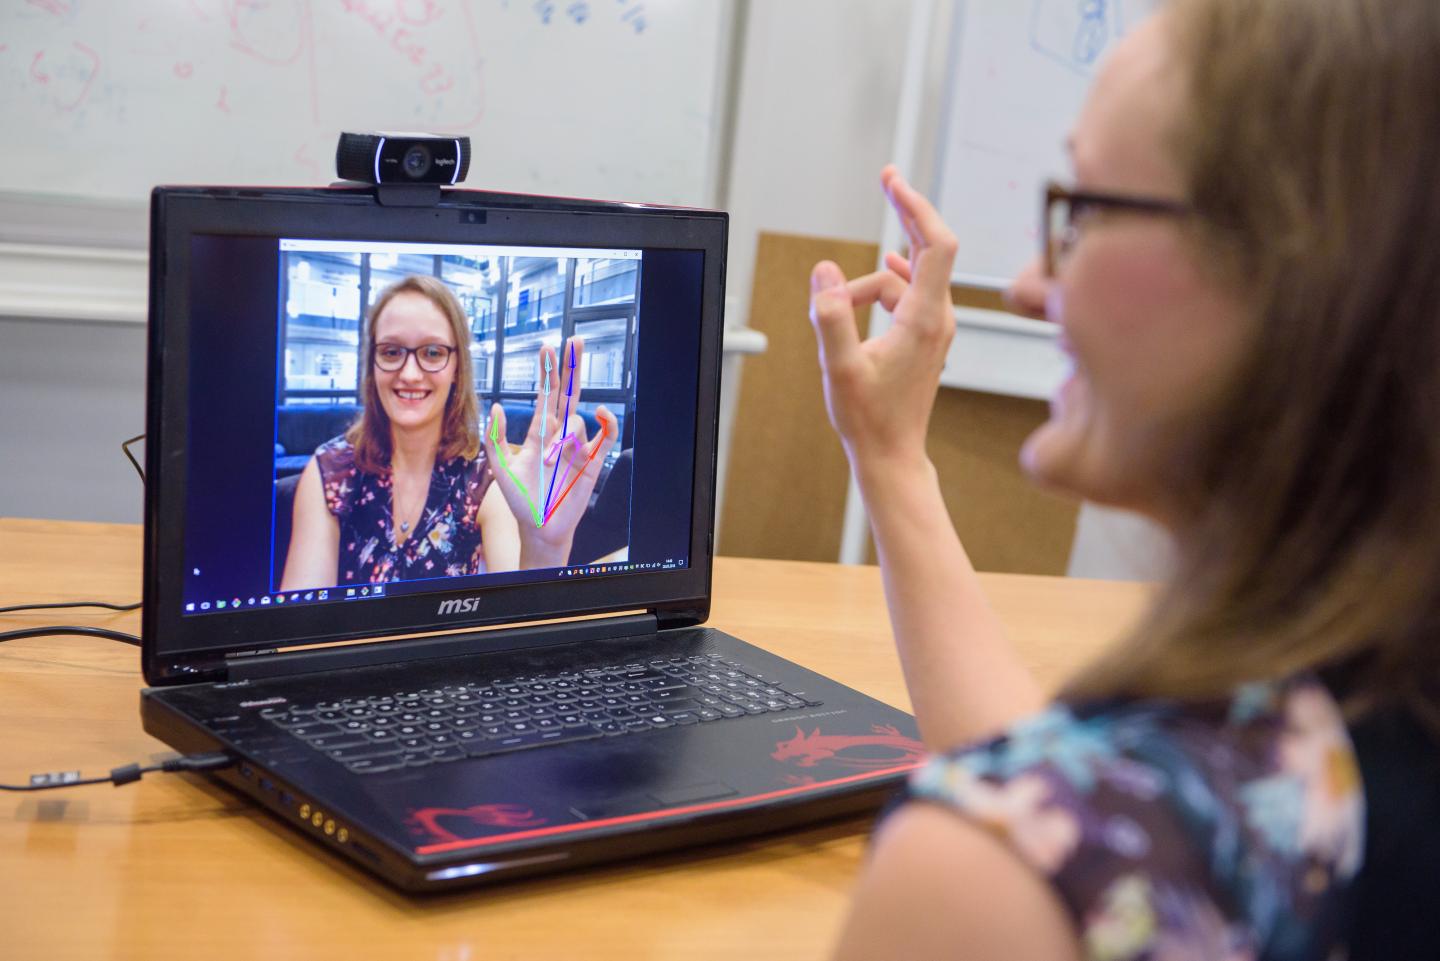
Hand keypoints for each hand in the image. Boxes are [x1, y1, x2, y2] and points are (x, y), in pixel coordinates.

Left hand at [481, 337, 617, 569]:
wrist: (539, 527)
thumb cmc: (520, 499)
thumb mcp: (499, 467)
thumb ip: (494, 437)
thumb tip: (496, 405)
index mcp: (539, 432)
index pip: (546, 395)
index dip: (547, 372)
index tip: (547, 348)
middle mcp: (559, 434)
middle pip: (568, 393)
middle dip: (570, 367)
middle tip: (574, 340)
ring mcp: (577, 446)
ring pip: (578, 419)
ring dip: (567, 431)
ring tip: (554, 457)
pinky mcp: (592, 461)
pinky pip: (605, 436)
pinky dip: (606, 423)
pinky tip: (598, 413)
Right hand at [808, 165, 958, 468]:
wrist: (892, 457)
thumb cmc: (869, 420)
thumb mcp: (838, 367)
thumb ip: (831, 315)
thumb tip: (825, 271)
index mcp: (923, 319)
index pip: (935, 244)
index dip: (916, 206)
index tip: (893, 183)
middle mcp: (937, 318)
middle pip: (929, 249)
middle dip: (906, 214)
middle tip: (888, 178)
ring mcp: (934, 329)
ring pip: (906, 280)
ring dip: (871, 280)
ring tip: (835, 301)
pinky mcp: (926, 339)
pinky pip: (907, 297)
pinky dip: (885, 287)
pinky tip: (877, 280)